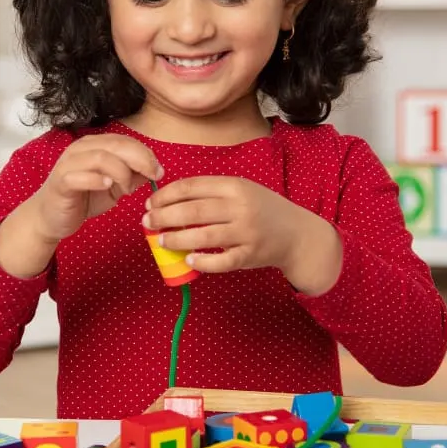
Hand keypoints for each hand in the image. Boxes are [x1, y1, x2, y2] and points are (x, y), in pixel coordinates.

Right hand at [31, 134, 163, 242]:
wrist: (51, 217)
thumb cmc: (83, 198)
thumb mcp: (114, 186)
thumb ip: (133, 176)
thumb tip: (156, 170)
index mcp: (95, 145)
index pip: (126, 141)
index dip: (146, 154)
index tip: (159, 171)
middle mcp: (81, 149)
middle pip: (117, 145)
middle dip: (140, 160)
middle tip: (153, 177)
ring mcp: (69, 163)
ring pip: (101, 157)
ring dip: (121, 173)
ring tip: (126, 189)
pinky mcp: (61, 182)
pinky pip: (79, 176)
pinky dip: (97, 180)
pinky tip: (107, 186)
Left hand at [142, 176, 342, 294]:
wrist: (298, 234)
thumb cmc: (262, 210)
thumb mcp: (241, 190)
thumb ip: (211, 193)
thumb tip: (170, 201)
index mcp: (235, 186)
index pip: (192, 186)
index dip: (166, 195)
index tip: (151, 203)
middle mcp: (241, 207)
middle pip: (193, 210)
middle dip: (164, 216)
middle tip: (148, 222)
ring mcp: (247, 232)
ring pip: (204, 236)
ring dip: (177, 239)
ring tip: (161, 241)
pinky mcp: (250, 255)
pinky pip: (222, 261)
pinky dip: (204, 261)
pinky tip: (190, 259)